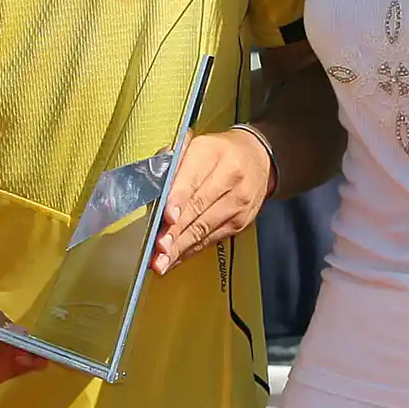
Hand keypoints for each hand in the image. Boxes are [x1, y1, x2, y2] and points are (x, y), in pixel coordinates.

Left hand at [150, 129, 271, 274]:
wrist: (258, 159)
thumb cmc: (217, 153)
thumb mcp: (194, 146)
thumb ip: (171, 162)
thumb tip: (150, 184)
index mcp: (212, 153)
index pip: (192, 180)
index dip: (178, 201)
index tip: (166, 218)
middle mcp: (229, 177)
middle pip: (198, 208)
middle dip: (175, 231)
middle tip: (158, 248)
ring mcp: (238, 202)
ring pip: (204, 228)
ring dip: (181, 247)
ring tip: (161, 261)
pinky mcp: (242, 222)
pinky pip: (211, 239)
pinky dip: (191, 250)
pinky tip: (175, 258)